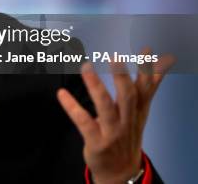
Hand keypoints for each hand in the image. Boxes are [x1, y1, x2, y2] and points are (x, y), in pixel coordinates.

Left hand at [57, 48, 173, 182]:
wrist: (121, 171)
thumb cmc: (128, 135)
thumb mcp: (141, 112)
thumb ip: (147, 88)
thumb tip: (161, 63)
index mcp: (138, 111)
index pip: (145, 89)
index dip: (147, 70)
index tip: (145, 50)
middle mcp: (127, 120)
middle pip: (128, 97)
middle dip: (122, 77)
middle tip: (114, 58)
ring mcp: (112, 131)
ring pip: (105, 107)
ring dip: (96, 86)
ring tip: (86, 67)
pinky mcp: (96, 141)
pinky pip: (83, 122)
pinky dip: (72, 107)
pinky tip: (61, 94)